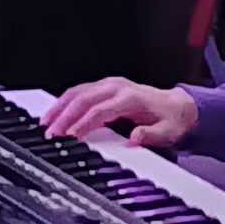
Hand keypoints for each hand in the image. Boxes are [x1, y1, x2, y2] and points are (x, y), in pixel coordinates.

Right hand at [41, 80, 197, 150]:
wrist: (179, 107)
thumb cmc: (171, 120)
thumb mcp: (168, 132)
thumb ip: (150, 136)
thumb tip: (134, 139)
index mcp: (130, 97)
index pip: (99, 110)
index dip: (83, 123)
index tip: (70, 136)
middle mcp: (117, 87)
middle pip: (83, 99)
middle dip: (64, 116)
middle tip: (51, 132)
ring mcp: (109, 85)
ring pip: (77, 92)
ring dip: (59, 107)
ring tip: (46, 122)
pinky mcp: (104, 87)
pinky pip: (79, 91)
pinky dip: (64, 102)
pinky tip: (56, 112)